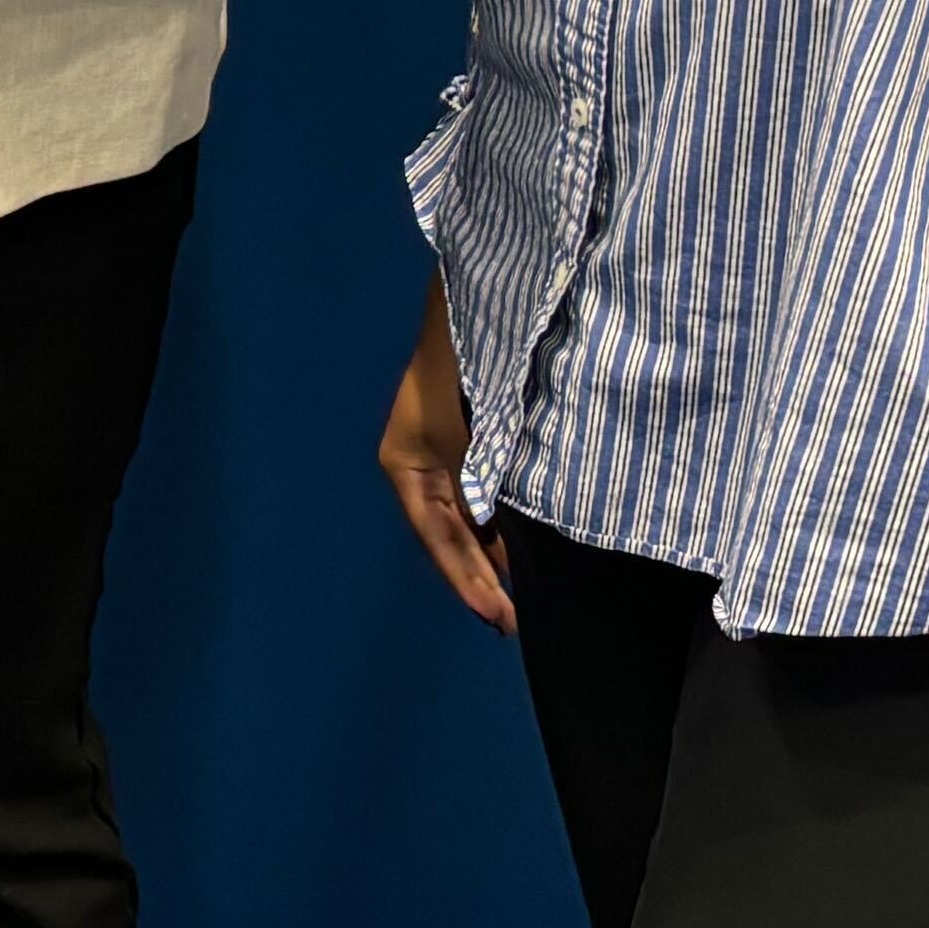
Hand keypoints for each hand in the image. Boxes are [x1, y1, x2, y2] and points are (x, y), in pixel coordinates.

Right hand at [377, 278, 513, 630]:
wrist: (481, 306)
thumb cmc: (460, 365)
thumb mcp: (460, 429)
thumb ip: (474, 480)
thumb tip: (490, 532)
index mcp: (406, 465)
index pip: (437, 536)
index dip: (466, 578)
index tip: (495, 614)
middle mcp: (422, 467)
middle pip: (451, 537)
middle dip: (480, 579)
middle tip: (511, 621)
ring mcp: (447, 457)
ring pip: (470, 522)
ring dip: (492, 558)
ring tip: (518, 599)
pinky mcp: (474, 445)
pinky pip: (484, 500)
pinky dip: (501, 529)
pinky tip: (522, 551)